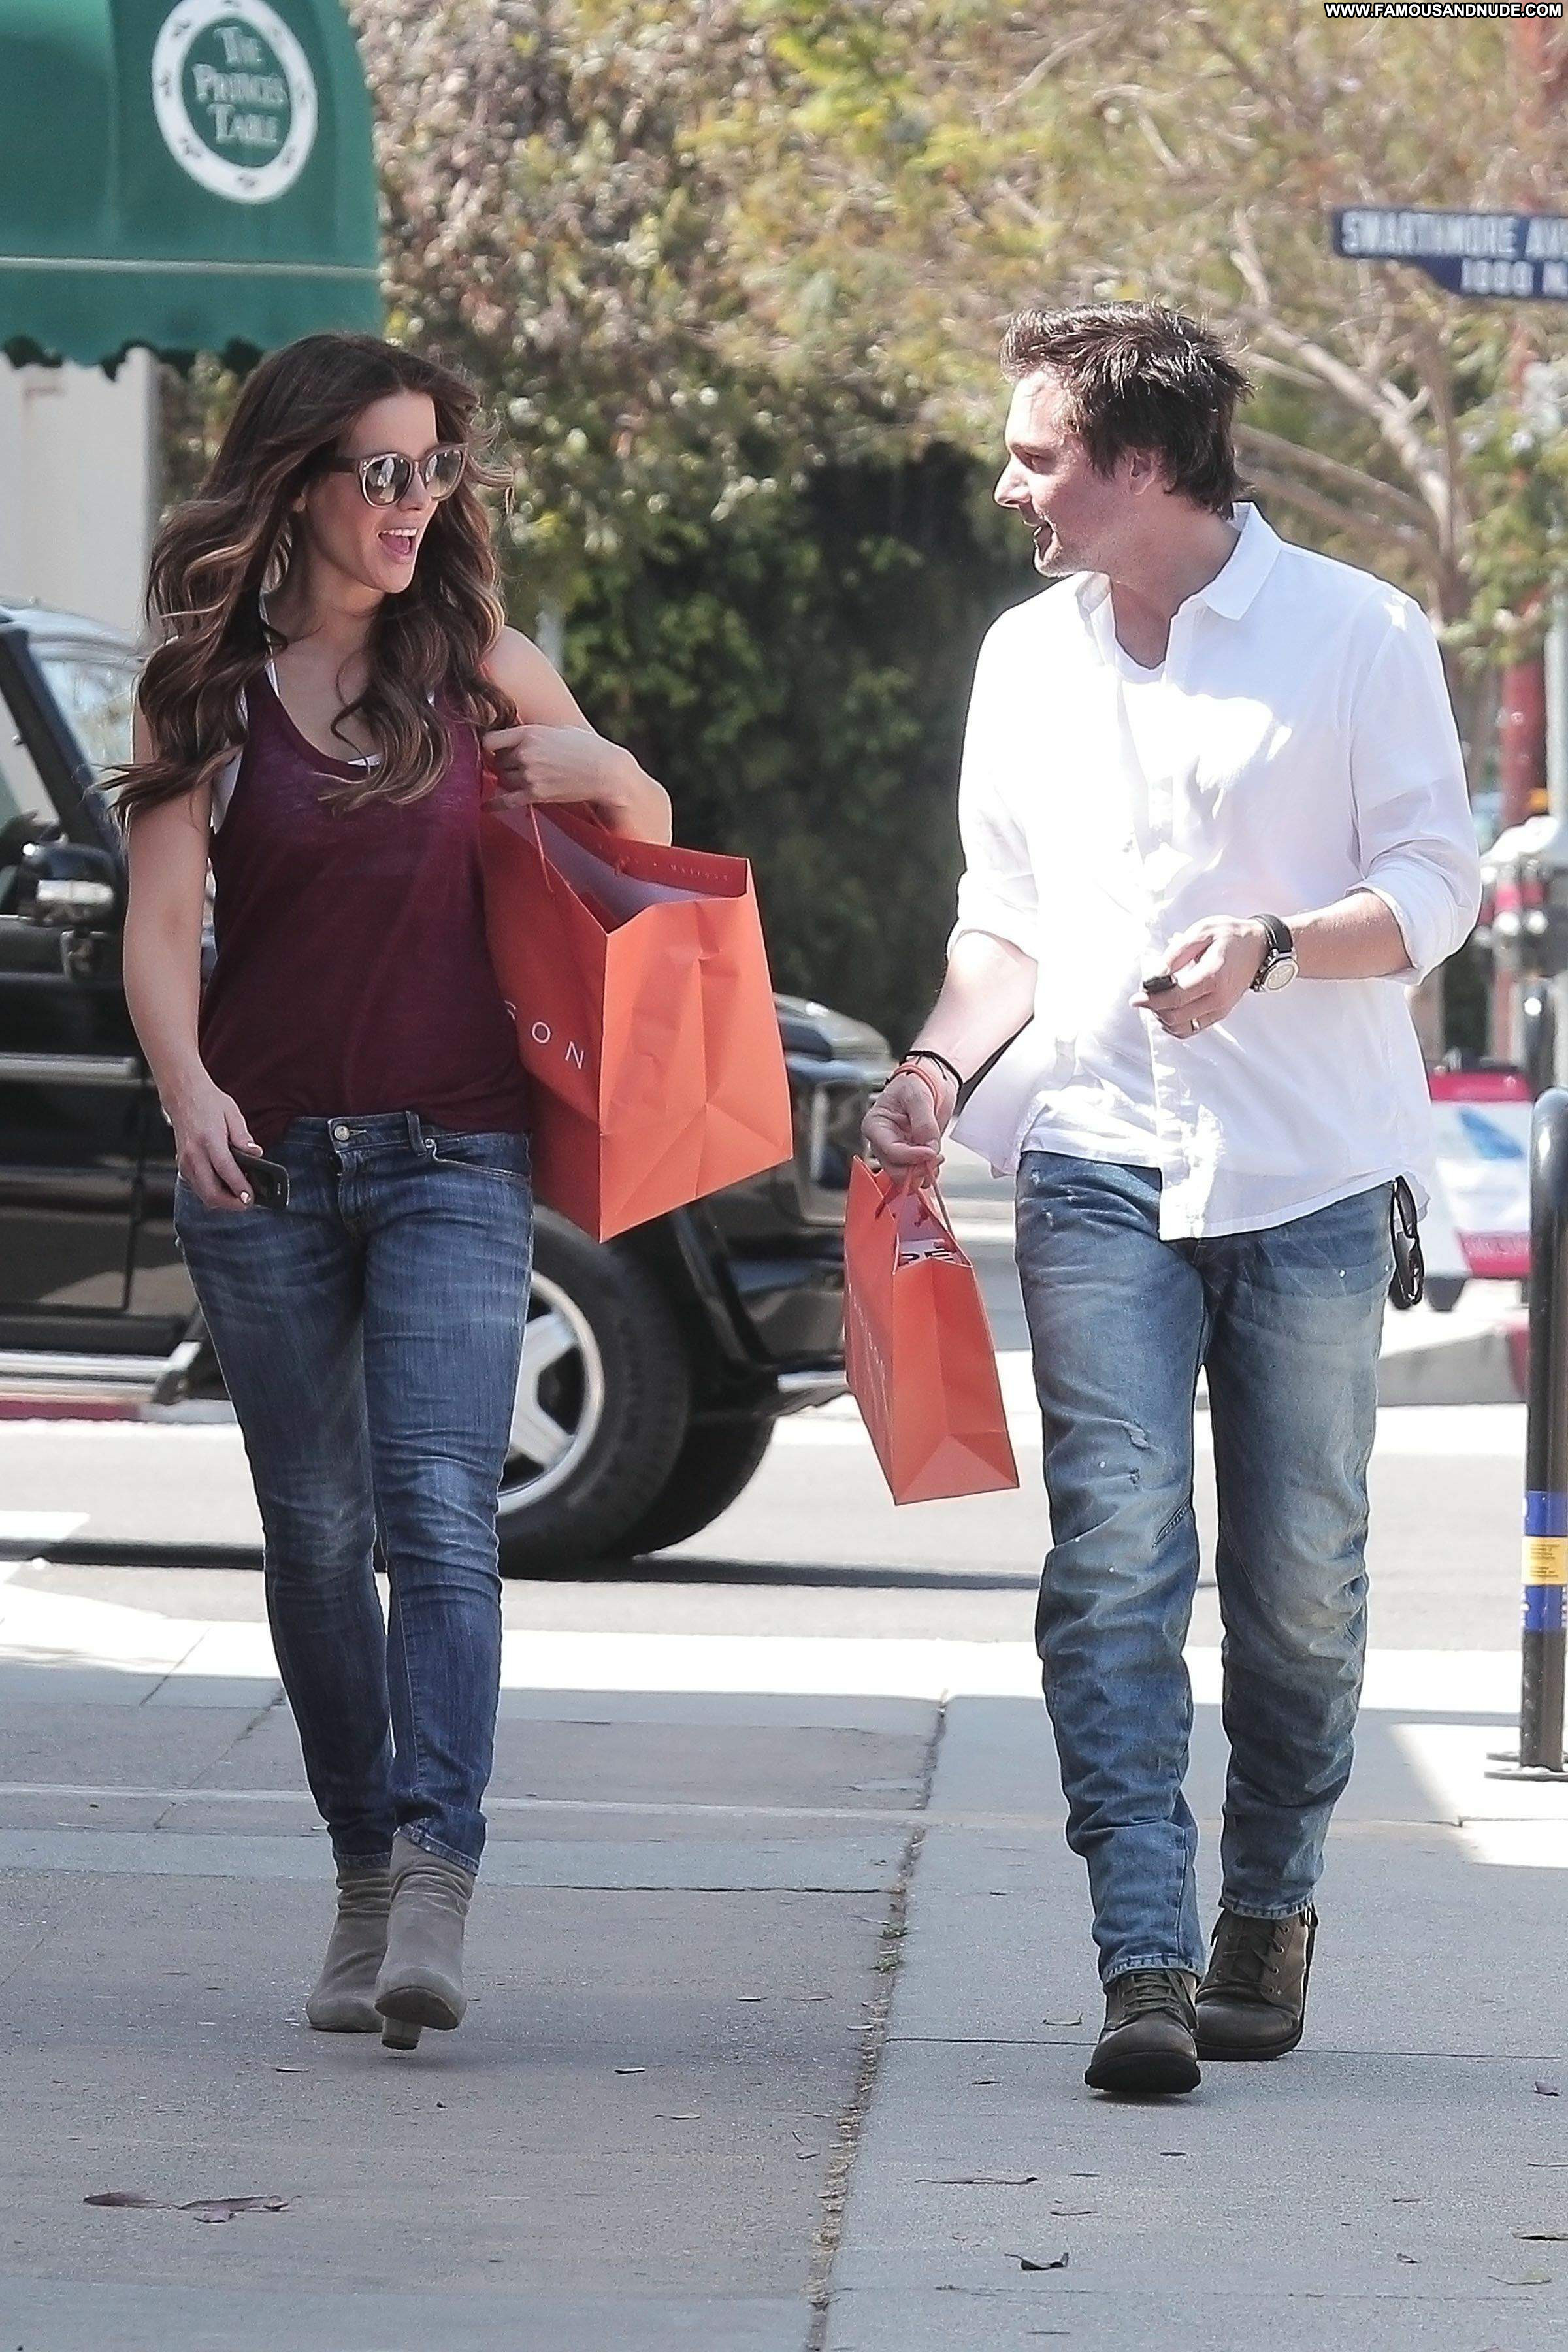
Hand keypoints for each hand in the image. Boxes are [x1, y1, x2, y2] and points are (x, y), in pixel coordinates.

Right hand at [168, 1078, 262, 1209]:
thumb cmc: (209, 1103)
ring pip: (203, 1194)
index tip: (251, 1198)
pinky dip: (212, 1192)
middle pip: (211, 1191)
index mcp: (209, 1139)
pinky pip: (197, 1188)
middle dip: (231, 1203)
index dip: (239, 1187)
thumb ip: (243, 1137)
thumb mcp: (233, 1114)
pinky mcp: (182, 1165)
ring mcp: (185, 1161)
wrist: (183, 1095)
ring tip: (239, 1196)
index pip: (225, 1169)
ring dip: (222, 1201)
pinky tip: (225, 1187)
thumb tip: (257, 1154)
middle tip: (248, 1202)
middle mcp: (193, 1154)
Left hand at [482, 723, 634, 815]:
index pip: (491, 740)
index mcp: (529, 733)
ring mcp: (529, 775)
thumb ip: (534, 732)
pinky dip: (494, 805)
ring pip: (502, 779)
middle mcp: (525, 753)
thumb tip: (520, 736)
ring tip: (522, 777)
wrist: (606, 772)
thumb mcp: (558, 729)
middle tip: (518, 765)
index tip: (496, 749)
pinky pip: (506, 801)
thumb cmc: (588, 747)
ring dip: (507, 779)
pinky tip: (485, 808)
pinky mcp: (536, 794)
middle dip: (504, 763)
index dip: (491, 745)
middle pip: (497, 761)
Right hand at [861, 1068, 954, 1185]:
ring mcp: (899, 1150)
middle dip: (916, 1168)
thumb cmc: (916, 1082)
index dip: (911, 1156)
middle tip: (935, 1157)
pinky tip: (936, 1161)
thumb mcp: (918, 1096)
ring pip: (906, 1176)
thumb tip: (928, 1145)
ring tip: (937, 1157)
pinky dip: (928, 1173)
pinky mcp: (913, 1155)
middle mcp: (884, 1142)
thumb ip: (923, 1122)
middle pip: (895, 1170)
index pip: (889, 1150)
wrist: (931, 1081)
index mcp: (876, 1125)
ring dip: (923, 1172)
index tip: (930, 1151)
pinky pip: (917, 1174)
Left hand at [1131, 918, 1267, 1039]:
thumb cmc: (1231, 936)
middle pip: (1176, 1017)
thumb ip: (1175, 955)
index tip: (1136, 998)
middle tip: (1146, 995)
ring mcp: (1220, 1009)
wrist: (1259, 947)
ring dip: (1164, 1018)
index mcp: (1213, 976)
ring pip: (1182, 1028)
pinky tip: (1169, 1009)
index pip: (1176, 998)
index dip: (1152, 1000)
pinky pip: (1192, 1029)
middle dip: (1154, 1009)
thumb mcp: (1201, 933)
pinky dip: (1175, 1024)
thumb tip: (1155, 976)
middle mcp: (1218, 998)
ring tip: (1158, 1000)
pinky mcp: (1220, 1014)